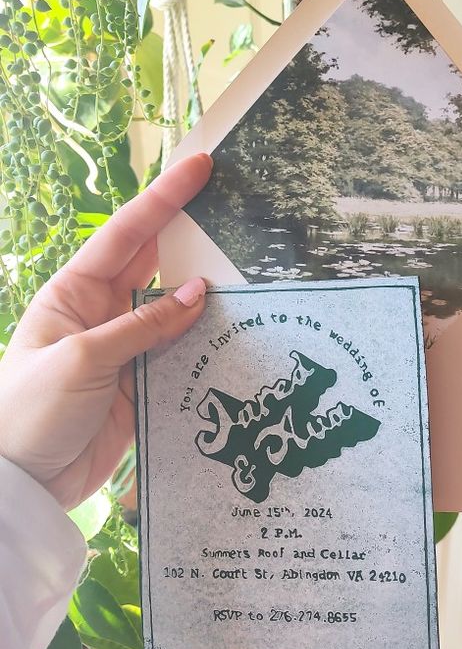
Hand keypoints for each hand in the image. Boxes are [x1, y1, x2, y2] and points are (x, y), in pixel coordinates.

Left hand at [0, 153, 212, 510]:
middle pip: (155, 265)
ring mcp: (124, 350)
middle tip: (235, 209)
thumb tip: (200, 293)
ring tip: (251, 273)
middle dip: (192, 236)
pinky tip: (237, 335)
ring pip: (175, 313)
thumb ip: (144, 325)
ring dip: (207, 298)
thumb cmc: (29, 409)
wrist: (19, 481)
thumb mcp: (84, 358)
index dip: (164, 198)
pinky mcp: (141, 387)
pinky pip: (180, 358)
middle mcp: (102, 314)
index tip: (199, 166)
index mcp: (74, 293)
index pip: (126, 234)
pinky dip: (206, 347)